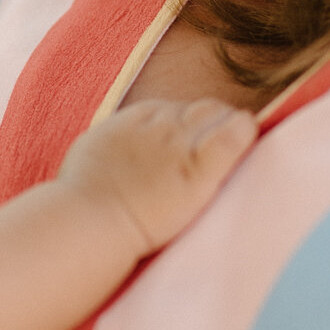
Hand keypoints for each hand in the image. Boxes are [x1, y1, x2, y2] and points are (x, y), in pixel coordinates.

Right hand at [58, 99, 254, 257]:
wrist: (87, 221)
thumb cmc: (81, 199)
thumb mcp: (93, 153)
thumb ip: (115, 145)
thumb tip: (121, 151)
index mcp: (135, 118)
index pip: (176, 108)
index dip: (187, 127)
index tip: (190, 148)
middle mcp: (160, 124)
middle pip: (200, 108)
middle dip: (211, 124)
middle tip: (214, 150)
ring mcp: (180, 144)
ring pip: (217, 115)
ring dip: (228, 127)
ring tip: (233, 148)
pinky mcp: (198, 170)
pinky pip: (232, 137)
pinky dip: (243, 132)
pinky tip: (248, 136)